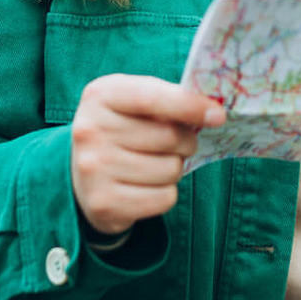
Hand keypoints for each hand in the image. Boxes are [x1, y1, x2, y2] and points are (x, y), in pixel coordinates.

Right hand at [70, 75, 224, 236]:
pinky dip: (166, 194)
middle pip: (168, 137)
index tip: (218, 115)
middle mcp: (90, 131)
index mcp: (100, 96)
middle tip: (176, 145)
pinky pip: (164, 198)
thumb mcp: (135, 103)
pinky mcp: (103, 203)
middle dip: (185, 142)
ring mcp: (93, 169)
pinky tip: (146, 187)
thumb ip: (169, 98)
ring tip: (155, 165)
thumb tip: (214, 111)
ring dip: (175, 169)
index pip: (151, 98)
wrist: (82, 177)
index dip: (189, 106)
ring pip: (170, 170)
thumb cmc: (122, 131)